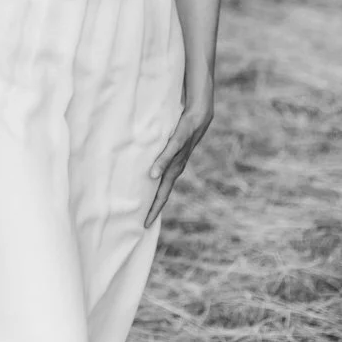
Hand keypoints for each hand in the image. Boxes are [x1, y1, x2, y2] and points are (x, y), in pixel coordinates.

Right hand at [144, 98, 212, 228]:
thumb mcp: (169, 145)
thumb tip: (149, 171)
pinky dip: (161, 165)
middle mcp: (176, 168)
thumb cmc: (181, 132)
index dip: (155, 209)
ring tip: (147, 207)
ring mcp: (177, 157)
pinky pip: (168, 156)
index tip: (146, 224)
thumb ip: (160, 156)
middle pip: (164, 193)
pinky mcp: (177, 143)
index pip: (163, 194)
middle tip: (144, 224)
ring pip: (166, 180)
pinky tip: (153, 174)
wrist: (198, 118)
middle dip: (155, 208)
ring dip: (157, 194)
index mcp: (173, 171)